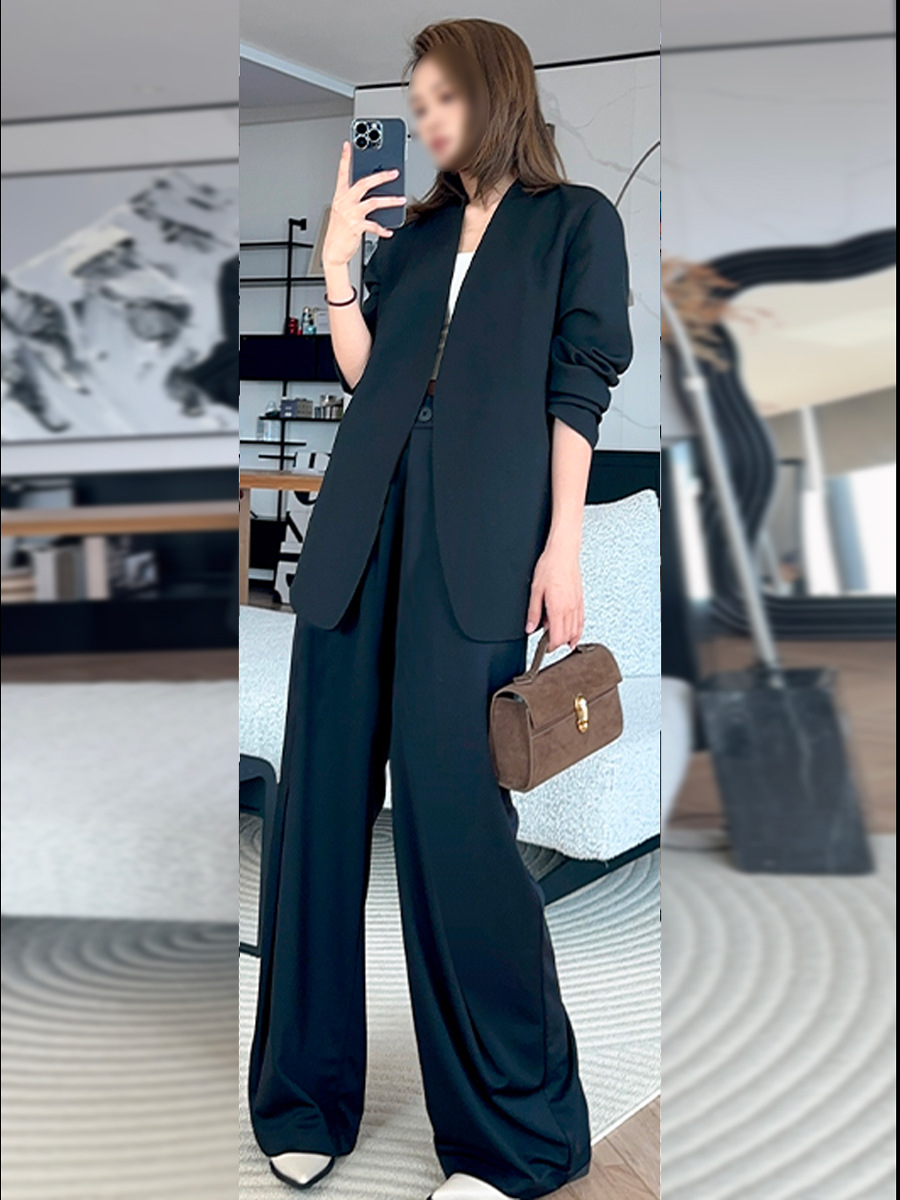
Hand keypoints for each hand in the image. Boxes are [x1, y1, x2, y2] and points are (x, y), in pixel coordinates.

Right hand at [321, 141, 405, 267]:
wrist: (333, 252)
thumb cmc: (339, 232)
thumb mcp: (343, 212)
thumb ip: (355, 201)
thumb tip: (374, 193)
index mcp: (340, 196)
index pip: (342, 173)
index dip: (345, 158)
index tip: (348, 145)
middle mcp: (344, 203)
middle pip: (363, 183)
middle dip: (380, 176)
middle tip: (394, 173)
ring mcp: (350, 214)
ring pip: (373, 202)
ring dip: (389, 200)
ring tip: (401, 199)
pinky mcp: (356, 227)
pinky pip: (374, 225)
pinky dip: (383, 228)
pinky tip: (389, 230)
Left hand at [525, 540, 583, 651]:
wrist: (564, 553)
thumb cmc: (550, 566)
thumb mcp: (535, 590)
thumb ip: (533, 612)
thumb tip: (530, 627)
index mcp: (558, 608)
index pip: (558, 637)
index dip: (551, 647)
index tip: (545, 648)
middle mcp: (570, 608)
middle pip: (568, 636)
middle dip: (559, 644)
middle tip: (549, 644)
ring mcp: (577, 604)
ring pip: (577, 630)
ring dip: (569, 638)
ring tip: (562, 642)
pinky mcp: (580, 600)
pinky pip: (582, 620)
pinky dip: (578, 630)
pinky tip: (575, 632)